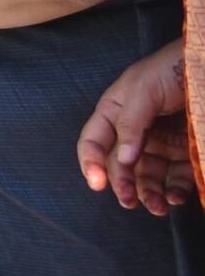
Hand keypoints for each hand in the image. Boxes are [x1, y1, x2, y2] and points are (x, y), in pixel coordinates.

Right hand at [79, 41, 190, 213]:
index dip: (91, 163)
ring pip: (148, 176)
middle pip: (120, 164)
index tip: (98, 183)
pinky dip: (174, 190)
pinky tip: (175, 197)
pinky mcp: (184, 152)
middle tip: (129, 201)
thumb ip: (130, 123)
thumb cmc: (172, 69)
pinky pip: (176, 177)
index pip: (94, 142)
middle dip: (123, 184)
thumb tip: (121, 158)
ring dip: (149, 193)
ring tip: (156, 207)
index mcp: (115, 112)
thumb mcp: (144, 90)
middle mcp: (134, 131)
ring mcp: (160, 143)